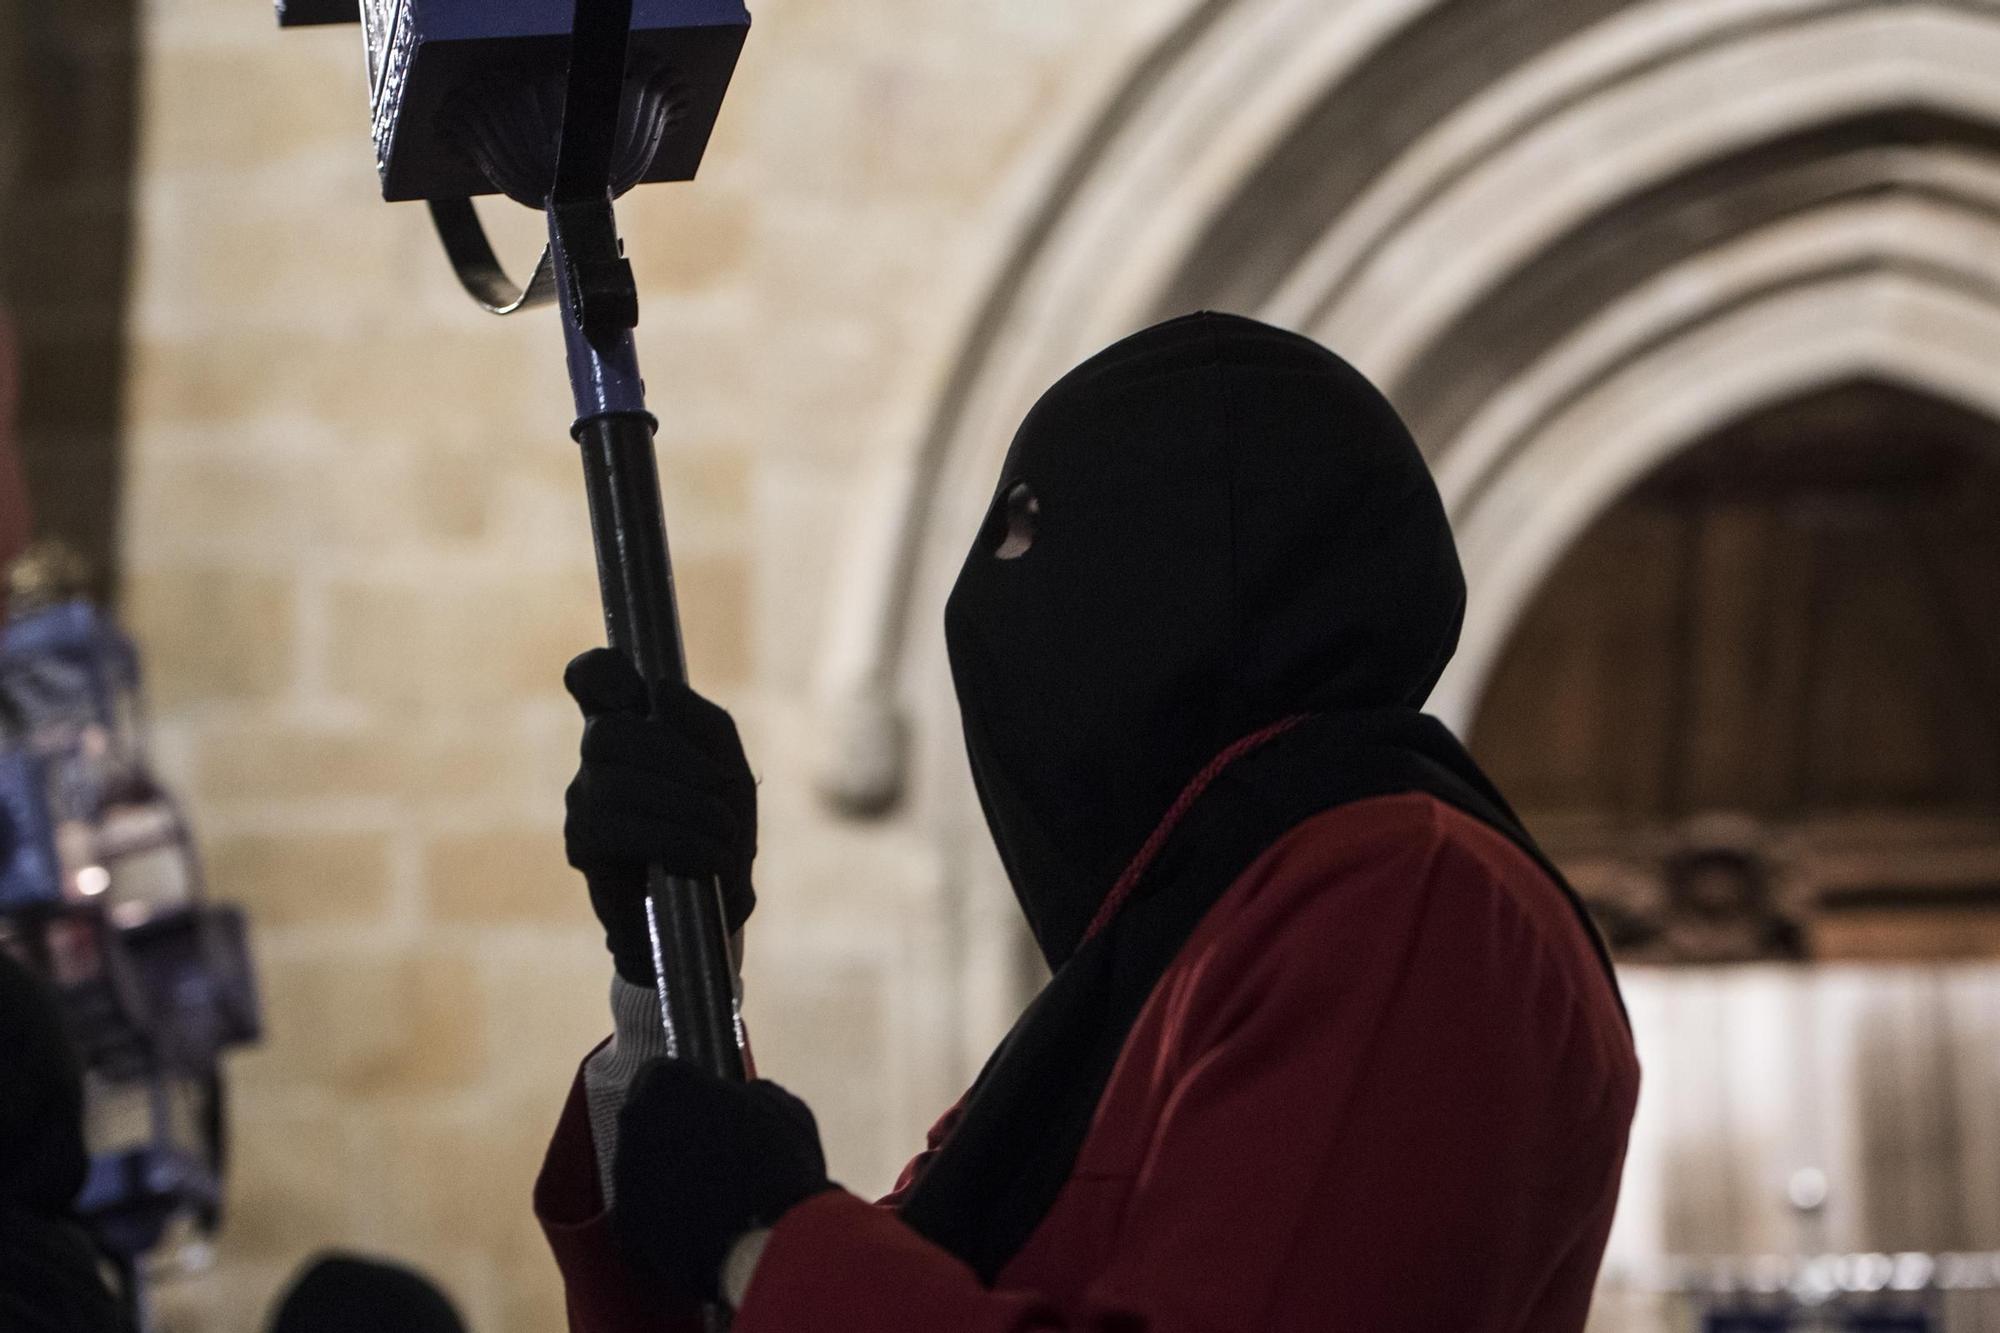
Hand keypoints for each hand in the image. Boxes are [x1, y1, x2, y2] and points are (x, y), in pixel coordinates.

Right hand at [564, 649, 756, 985]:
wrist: (705, 922)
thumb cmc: (717, 838)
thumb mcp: (732, 778)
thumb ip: (708, 728)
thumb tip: (661, 691)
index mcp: (635, 729)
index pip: (593, 680)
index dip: (599, 671)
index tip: (630, 688)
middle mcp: (598, 760)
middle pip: (610, 732)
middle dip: (674, 757)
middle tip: (720, 788)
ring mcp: (583, 801)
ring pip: (617, 782)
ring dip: (686, 807)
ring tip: (724, 837)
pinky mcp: (582, 847)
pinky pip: (616, 829)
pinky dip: (673, 840)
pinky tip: (704, 859)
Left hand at [613, 1060, 834, 1302]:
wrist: (767, 1239)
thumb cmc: (778, 1161)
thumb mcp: (782, 1109)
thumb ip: (750, 1096)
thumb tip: (744, 1101)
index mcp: (667, 1083)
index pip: (663, 1075)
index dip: (689, 1093)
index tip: (711, 1109)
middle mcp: (633, 1121)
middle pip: (647, 1120)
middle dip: (672, 1132)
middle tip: (712, 1152)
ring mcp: (624, 1175)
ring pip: (642, 1167)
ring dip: (667, 1175)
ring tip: (710, 1195)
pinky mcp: (625, 1224)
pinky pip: (644, 1211)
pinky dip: (664, 1216)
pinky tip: (699, 1225)